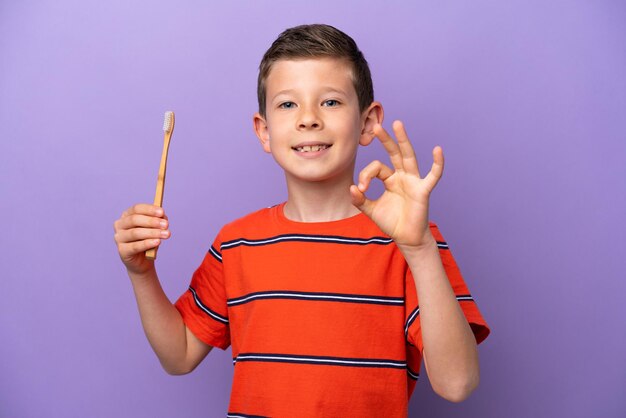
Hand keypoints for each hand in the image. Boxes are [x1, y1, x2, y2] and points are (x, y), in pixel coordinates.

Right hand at [113, 204, 170, 274]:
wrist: (143, 261)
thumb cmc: (148, 240)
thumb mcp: (155, 228)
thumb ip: (158, 220)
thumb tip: (162, 216)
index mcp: (126, 215)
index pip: (136, 209)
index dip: (149, 209)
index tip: (162, 212)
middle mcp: (120, 225)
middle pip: (134, 220)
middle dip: (152, 221)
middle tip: (166, 224)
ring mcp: (119, 238)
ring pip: (135, 233)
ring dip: (153, 233)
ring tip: (166, 234)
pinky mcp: (122, 251)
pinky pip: (135, 246)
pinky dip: (147, 243)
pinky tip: (157, 242)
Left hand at [350, 120, 443, 250]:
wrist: (406, 238)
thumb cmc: (392, 222)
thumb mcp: (371, 209)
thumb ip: (360, 199)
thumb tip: (350, 187)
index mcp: (390, 178)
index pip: (376, 168)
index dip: (366, 176)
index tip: (360, 190)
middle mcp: (402, 176)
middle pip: (394, 153)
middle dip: (386, 139)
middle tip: (376, 125)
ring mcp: (413, 181)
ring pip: (408, 157)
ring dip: (403, 140)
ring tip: (397, 124)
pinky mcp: (422, 190)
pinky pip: (433, 176)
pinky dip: (437, 164)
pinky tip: (438, 150)